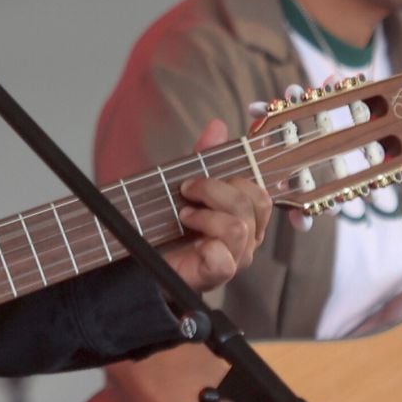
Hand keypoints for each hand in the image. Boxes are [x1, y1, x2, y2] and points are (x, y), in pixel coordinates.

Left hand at [158, 118, 272, 291]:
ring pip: (239, 226)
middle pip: (252, 203)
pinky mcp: (217, 275)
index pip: (260, 194)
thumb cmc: (168, 223)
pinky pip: (224, 258)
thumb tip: (218, 125)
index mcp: (245, 216)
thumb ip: (204, 157)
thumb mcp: (185, 185)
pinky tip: (189, 242)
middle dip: (214, 189)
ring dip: (205, 215)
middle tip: (185, 192)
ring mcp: (235, 258)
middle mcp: (246, 238)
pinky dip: (205, 245)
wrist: (140, 256)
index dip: (234, 179)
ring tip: (183, 216)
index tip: (196, 179)